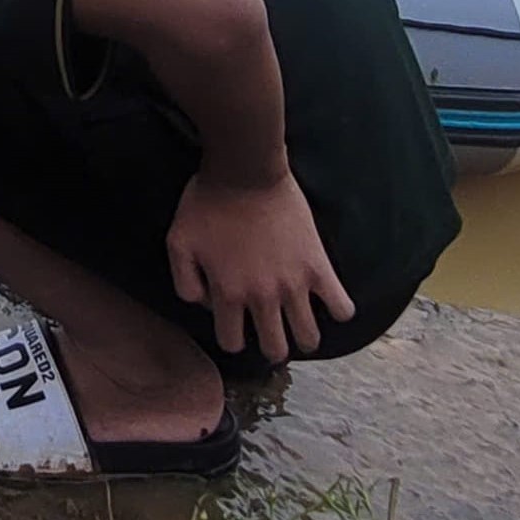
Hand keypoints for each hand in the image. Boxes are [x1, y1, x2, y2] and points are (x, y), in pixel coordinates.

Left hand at [166, 171, 354, 362]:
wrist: (244, 171)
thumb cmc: (206, 203)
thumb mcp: (177, 243)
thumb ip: (184, 282)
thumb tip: (204, 306)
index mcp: (228, 293)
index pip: (232, 342)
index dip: (231, 337)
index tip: (235, 324)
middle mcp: (262, 297)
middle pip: (275, 348)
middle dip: (271, 347)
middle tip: (271, 334)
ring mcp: (294, 284)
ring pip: (309, 337)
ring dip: (304, 337)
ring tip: (300, 326)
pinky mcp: (319, 266)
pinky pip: (342, 306)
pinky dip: (339, 311)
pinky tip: (329, 303)